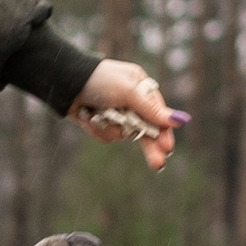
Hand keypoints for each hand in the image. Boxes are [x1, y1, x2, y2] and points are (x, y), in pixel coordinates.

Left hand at [68, 61, 183, 170]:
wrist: (65, 82)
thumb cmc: (100, 80)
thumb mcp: (129, 92)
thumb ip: (152, 109)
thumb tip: (180, 120)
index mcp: (141, 87)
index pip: (158, 114)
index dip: (163, 132)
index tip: (167, 148)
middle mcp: (131, 101)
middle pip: (146, 130)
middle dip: (150, 147)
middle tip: (158, 164)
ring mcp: (116, 113)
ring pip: (123, 134)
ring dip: (111, 128)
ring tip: (99, 114)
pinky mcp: (101, 122)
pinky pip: (107, 135)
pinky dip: (98, 128)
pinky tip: (88, 116)